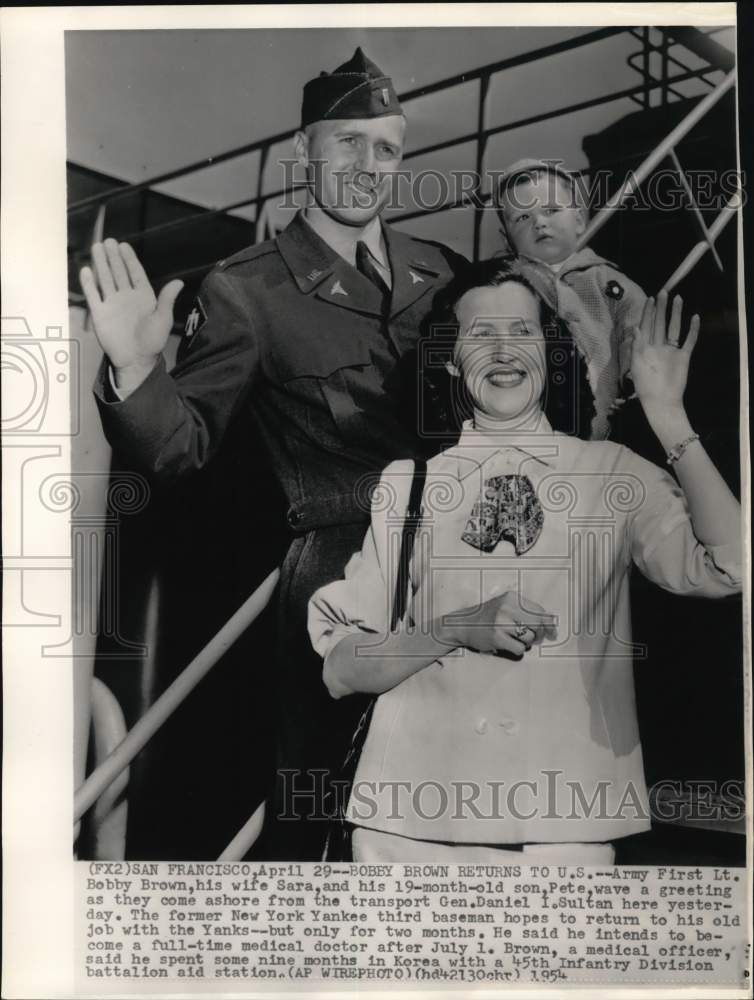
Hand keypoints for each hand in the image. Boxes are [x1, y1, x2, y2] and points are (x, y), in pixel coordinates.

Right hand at [80, 239, 182, 383]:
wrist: (135, 360)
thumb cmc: (153, 341)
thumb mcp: (163, 319)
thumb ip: (167, 300)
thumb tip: (179, 281)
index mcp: (143, 297)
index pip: (135, 273)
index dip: (129, 259)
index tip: (124, 245)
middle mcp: (126, 297)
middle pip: (118, 272)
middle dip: (113, 257)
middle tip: (108, 241)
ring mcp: (112, 304)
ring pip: (105, 279)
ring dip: (101, 264)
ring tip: (96, 247)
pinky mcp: (100, 314)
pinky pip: (93, 295)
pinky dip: (88, 283)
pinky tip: (85, 270)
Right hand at [440, 591, 556, 658]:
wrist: (463, 624)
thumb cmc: (489, 616)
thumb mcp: (506, 606)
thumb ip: (527, 612)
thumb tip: (551, 625)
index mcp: (512, 598)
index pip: (540, 611)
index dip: (549, 624)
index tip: (553, 632)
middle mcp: (507, 608)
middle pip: (537, 624)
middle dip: (539, 634)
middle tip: (534, 638)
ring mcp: (501, 623)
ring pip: (529, 638)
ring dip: (525, 642)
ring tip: (513, 638)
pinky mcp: (497, 637)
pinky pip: (519, 648)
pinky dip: (517, 649)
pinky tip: (508, 644)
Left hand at [629, 292, 698, 412]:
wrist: (661, 401)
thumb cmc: (645, 386)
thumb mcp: (637, 364)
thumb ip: (637, 346)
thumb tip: (635, 328)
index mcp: (645, 348)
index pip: (646, 326)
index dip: (648, 312)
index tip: (650, 299)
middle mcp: (658, 347)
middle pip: (660, 323)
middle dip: (661, 308)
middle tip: (664, 291)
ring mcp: (671, 351)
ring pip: (674, 328)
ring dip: (676, 314)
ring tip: (678, 298)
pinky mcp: (683, 357)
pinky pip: (689, 341)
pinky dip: (693, 330)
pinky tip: (695, 317)